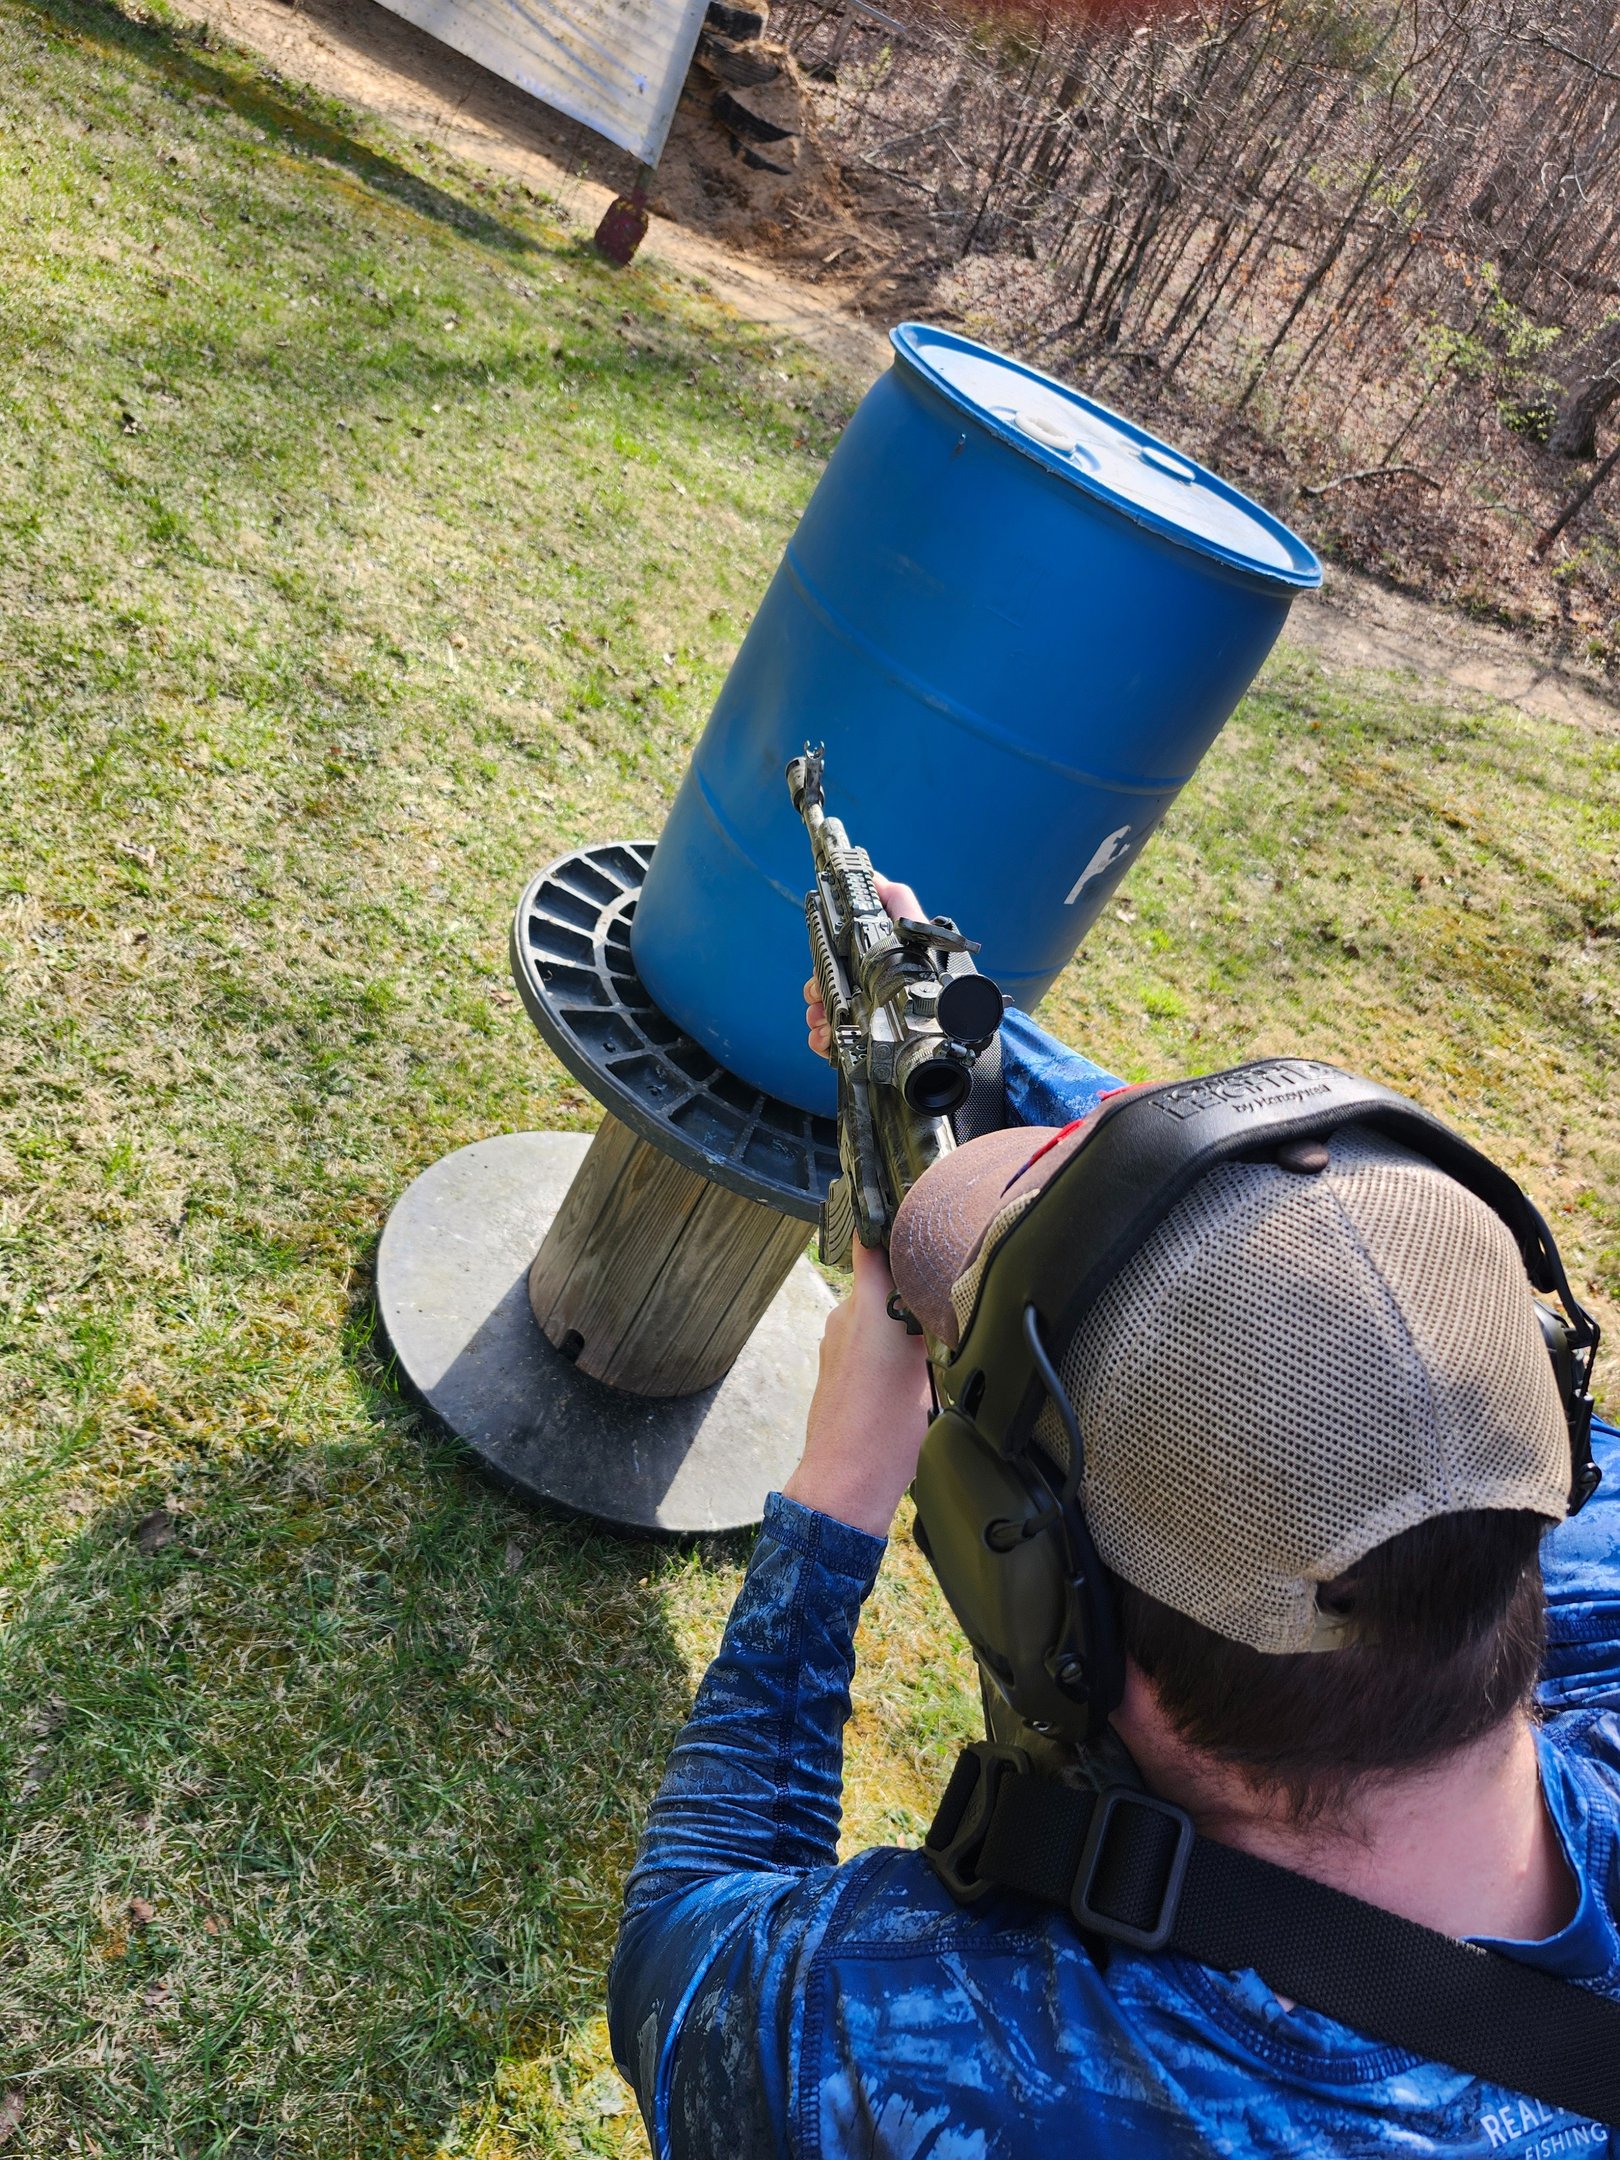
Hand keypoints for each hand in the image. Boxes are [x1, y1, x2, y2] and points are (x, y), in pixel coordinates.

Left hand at [783, 1241, 932, 1537]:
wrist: (845, 1483)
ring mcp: (836, 1341)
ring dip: (900, 1315)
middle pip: (881, 1277)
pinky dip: (886, 1340)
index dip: (887, 1215)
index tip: (906, 1195)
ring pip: (875, 1309)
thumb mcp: (924, 1374)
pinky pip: (863, 1335)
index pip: (871, 1241)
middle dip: (910, 1279)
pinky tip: (910, 1364)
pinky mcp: (833, 1364)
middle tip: (946, 1284)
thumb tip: (940, 1301)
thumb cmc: (883, 1436)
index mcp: (869, 1308)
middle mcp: (846, 1317)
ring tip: (933, 1334)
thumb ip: (930, 1328)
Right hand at [804, 873, 923, 1059]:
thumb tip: (874, 877)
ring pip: (823, 1013)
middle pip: (826, 986)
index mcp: (873, 967)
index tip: (820, 964)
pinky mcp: (860, 1045)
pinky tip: (824, 1038)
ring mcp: (862, 1020)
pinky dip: (820, 1040)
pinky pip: (829, 1042)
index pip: (838, 960)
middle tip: (818, 992)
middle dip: (817, 989)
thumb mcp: (916, 932)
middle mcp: (865, 992)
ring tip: (822, 1019)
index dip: (824, 959)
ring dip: (816, 1015)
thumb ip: (898, 901)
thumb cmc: (935, 978)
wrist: (946, 1029)